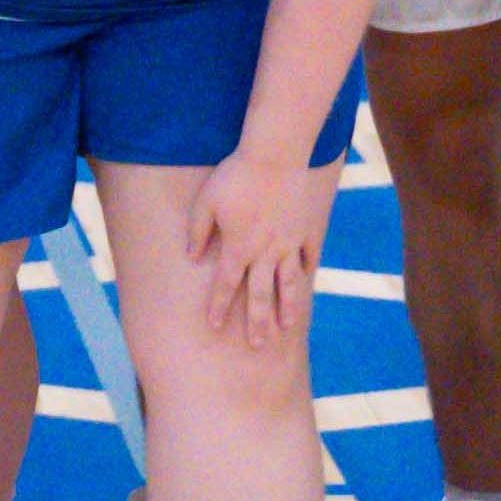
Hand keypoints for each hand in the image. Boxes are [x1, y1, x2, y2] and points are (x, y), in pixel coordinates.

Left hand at [190, 148, 326, 345]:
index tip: (215, 326)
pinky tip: (306, 283)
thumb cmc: (236, 175)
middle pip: (261, 295)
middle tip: (259, 346)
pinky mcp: (308, 230)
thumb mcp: (206, 202)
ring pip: (289, 284)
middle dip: (258, 323)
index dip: (219, 307)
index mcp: (238, 248)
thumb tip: (191, 257)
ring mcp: (290, 243)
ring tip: (288, 328)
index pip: (225, 285)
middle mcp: (265, 252)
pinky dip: (307, 271)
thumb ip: (197, 232)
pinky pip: (309, 256)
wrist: (277, 154)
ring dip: (288, 308)